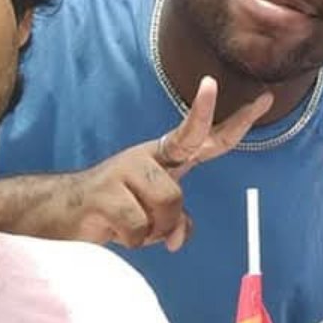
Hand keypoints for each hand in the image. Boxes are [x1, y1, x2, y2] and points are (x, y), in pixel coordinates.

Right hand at [56, 78, 272, 250]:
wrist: (59, 212)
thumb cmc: (113, 210)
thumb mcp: (151, 216)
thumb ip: (174, 221)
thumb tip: (179, 238)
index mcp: (163, 159)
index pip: (203, 137)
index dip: (234, 121)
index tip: (264, 99)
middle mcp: (148, 156)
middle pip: (188, 141)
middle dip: (203, 115)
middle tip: (211, 83)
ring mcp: (126, 169)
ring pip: (169, 202)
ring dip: (157, 230)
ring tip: (133, 227)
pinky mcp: (106, 191)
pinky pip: (140, 226)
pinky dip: (134, 240)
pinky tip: (115, 231)